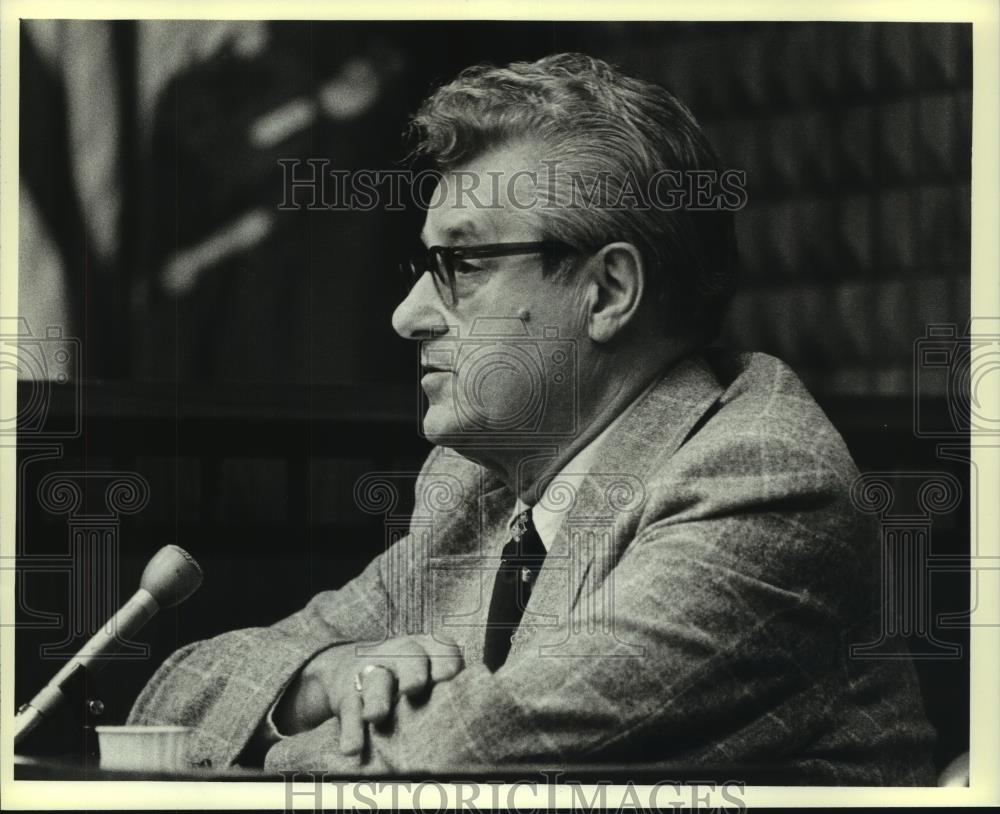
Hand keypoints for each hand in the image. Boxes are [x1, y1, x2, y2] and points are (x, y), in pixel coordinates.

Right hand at [273, 635, 463, 753]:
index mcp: (427, 650)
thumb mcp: (426, 675)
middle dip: (413, 671)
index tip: (448, 676)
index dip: (445, 660)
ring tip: (376, 716)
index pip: (441, 648)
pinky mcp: (346, 693)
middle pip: (409, 657)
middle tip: (414, 688)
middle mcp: (400, 656)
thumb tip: (479, 726)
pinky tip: (352, 748)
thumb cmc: (405, 679)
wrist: (347, 667)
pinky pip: (349, 709)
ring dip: (377, 699)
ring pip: (376, 681)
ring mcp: (371, 672)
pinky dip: (350, 729)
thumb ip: (449, 694)